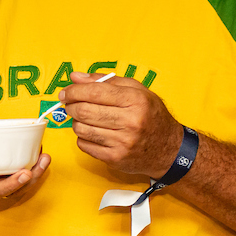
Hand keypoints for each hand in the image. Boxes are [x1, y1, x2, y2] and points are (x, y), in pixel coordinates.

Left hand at [59, 72, 181, 176]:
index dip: (73, 91)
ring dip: (76, 121)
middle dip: (70, 106)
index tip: (65, 92)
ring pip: (80, 128)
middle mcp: (130, 121)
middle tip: (70, 104)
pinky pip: (84, 145)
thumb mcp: (137, 91)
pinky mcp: (115, 158)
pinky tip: (93, 132)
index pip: (93, 92)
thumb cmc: (150, 115)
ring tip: (84, 118)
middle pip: (83, 111)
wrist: (170, 149)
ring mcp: (122, 142)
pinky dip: (83, 137)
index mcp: (135, 100)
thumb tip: (75, 77)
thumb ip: (105, 81)